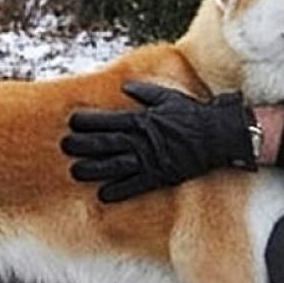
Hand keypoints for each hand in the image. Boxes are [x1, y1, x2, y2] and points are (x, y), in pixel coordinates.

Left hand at [61, 83, 256, 202]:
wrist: (219, 135)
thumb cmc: (195, 114)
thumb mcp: (170, 97)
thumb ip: (146, 93)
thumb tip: (127, 87)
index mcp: (143, 119)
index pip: (107, 121)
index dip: (87, 122)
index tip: (71, 123)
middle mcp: (143, 140)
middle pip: (105, 143)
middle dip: (82, 145)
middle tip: (64, 147)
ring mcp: (151, 160)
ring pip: (115, 166)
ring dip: (93, 169)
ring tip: (75, 172)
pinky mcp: (161, 175)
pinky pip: (136, 185)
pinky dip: (119, 191)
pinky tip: (102, 195)